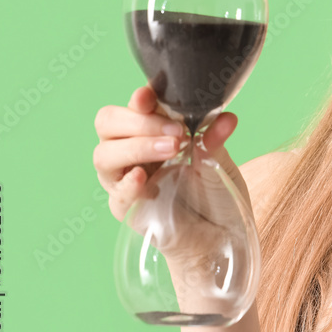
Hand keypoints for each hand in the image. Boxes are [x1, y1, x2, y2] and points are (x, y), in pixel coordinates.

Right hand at [93, 84, 246, 269]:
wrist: (221, 235)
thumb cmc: (216, 193)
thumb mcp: (220, 160)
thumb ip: (214, 138)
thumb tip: (227, 117)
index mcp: (151, 133)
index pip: (131, 108)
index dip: (139, 99)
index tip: (152, 96)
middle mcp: (132, 153)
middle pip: (108, 124)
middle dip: (139, 121)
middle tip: (176, 131)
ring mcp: (126, 181)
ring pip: (104, 156)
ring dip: (137, 146)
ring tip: (173, 148)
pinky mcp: (128, 210)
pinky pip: (116, 196)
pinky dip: (127, 184)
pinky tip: (143, 175)